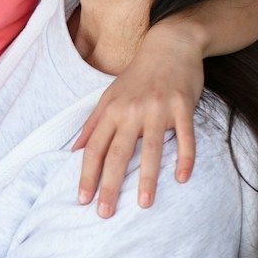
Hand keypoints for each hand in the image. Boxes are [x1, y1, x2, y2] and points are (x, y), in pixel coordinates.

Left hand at [72, 23, 204, 215]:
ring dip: (147, 179)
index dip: (87, 175)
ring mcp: (158, 109)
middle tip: (105, 213)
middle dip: (110, 185)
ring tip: (144, 205)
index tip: (83, 200)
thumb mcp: (110, 95)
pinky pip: (184, 137)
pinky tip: (181, 178)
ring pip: (150, 149)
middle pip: (117, 154)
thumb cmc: (138, 74)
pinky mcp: (183, 107)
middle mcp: (132, 111)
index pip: (95, 149)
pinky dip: (184, 157)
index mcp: (112, 110)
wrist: (171, 44)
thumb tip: (73, 150)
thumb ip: (92, 124)